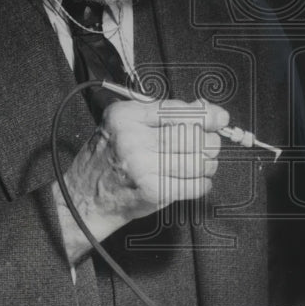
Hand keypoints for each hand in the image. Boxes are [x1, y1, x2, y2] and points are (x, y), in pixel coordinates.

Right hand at [53, 97, 229, 267]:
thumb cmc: (109, 158)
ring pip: (197, 160)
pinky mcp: (152, 191)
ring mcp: (142, 166)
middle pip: (191, 135)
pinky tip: (197, 180)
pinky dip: (203, 183)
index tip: (220, 118)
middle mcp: (132, 138)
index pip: (176, 110)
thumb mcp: (127, 125)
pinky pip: (194, 185)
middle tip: (210, 144)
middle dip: (209, 141)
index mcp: (125, 116)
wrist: (85, 197)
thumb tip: (205, 108)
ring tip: (203, 164)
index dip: (206, 115)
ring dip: (208, 163)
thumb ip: (163, 115)